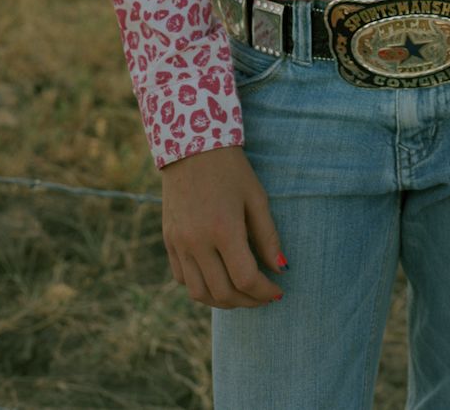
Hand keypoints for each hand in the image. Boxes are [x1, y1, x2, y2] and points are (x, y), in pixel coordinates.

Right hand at [159, 144, 285, 307]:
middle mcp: (197, 242)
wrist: (191, 148)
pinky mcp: (169, 241)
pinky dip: (201, 287)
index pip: (245, 279)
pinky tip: (218, 279)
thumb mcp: (257, 198)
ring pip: (198, 293)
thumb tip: (280, 269)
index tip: (278, 292)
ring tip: (242, 295)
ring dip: (223, 301)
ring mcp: (179, 243)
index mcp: (223, 229)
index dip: (265, 292)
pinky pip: (182, 278)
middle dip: (247, 301)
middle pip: (222, 292)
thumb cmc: (231, 170)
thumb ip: (268, 236)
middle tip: (263, 297)